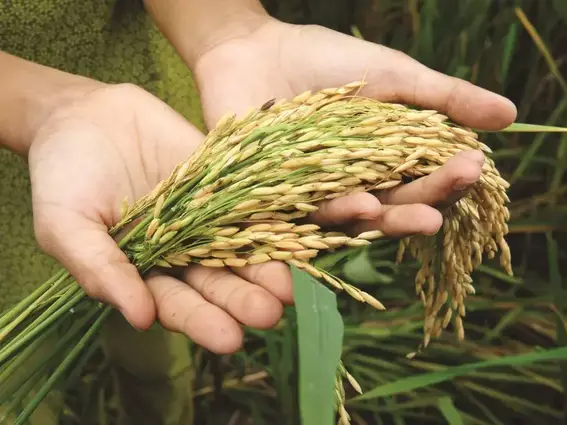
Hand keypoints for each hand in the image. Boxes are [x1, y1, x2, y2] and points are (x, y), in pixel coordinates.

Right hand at [28, 82, 286, 352]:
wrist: (82, 116)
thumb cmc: (62, 177)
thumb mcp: (66, 225)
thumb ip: (99, 269)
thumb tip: (140, 317)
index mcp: (147, 273)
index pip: (178, 304)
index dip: (203, 321)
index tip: (230, 340)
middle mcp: (185, 251)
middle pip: (219, 281)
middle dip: (244, 300)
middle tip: (271, 315)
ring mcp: (209, 217)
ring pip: (243, 246)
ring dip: (268, 266)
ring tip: (291, 287)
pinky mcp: (225, 183)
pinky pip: (252, 200)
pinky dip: (275, 214)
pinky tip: (299, 229)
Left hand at [183, 17, 516, 326]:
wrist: (253, 48)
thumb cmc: (325, 60)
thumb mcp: (393, 76)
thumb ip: (445, 98)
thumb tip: (510, 117)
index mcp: (386, 162)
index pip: (424, 182)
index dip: (449, 177)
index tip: (475, 164)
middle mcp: (356, 186)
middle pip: (397, 207)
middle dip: (430, 199)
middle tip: (459, 186)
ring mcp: (317, 196)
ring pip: (359, 219)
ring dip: (391, 218)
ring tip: (423, 215)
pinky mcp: (278, 202)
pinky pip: (308, 215)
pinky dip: (336, 213)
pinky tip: (363, 205)